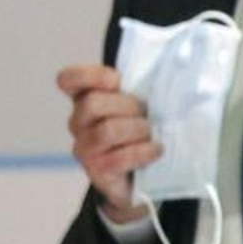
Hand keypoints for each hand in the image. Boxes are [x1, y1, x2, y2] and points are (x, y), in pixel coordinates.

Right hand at [57, 64, 158, 223]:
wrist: (146, 174)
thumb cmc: (145, 127)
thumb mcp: (144, 100)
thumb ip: (144, 84)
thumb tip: (173, 69)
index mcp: (87, 97)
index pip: (69, 79)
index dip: (89, 76)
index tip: (115, 80)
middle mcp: (79, 122)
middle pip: (92, 104)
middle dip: (129, 106)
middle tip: (148, 113)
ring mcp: (84, 148)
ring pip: (106, 131)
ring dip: (137, 129)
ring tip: (152, 133)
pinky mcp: (96, 171)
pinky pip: (118, 158)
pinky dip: (142, 152)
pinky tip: (156, 150)